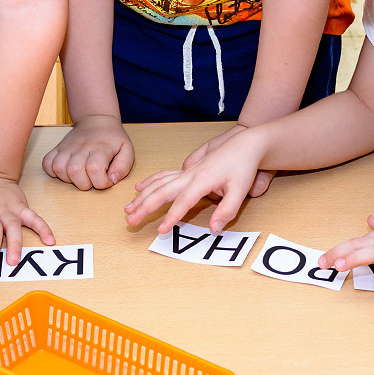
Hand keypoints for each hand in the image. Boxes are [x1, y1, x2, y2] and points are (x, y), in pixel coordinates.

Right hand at [42, 115, 134, 189]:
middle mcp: (82, 146)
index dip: (101, 182)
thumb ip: (123, 167)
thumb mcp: (127, 150)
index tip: (106, 180)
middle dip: (84, 184)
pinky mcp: (57, 148)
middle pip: (75, 171)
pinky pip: (47, 163)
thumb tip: (112, 180)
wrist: (97, 120)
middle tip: (92, 179)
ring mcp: (67, 147)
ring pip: (59, 168)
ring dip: (69, 179)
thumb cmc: (113, 139)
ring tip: (80, 176)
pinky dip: (53, 171)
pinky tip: (66, 171)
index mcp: (101, 147)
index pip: (95, 169)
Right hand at [125, 128, 266, 232]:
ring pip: (159, 183)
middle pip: (162, 192)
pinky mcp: (187, 169)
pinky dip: (150, 182)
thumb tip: (214, 229)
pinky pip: (164, 175)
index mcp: (202, 180)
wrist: (245, 144)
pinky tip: (139, 188)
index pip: (183, 202)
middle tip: (130, 220)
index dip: (171, 217)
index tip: (160, 230)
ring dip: (143, 196)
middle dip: (145, 207)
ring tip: (128, 208)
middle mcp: (190, 174)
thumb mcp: (240, 190)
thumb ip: (227, 210)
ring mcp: (187, 171)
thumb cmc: (243, 166)